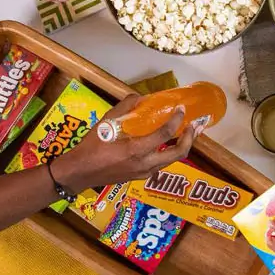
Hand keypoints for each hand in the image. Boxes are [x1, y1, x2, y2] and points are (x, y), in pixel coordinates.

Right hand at [53, 99, 194, 192]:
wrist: (79, 173)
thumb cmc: (91, 146)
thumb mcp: (106, 122)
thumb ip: (125, 108)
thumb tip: (140, 97)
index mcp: (136, 149)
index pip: (165, 134)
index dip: (177, 119)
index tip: (182, 108)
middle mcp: (145, 164)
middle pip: (178, 153)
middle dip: (190, 138)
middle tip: (195, 125)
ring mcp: (144, 173)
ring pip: (172, 161)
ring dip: (182, 146)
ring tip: (187, 133)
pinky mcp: (141, 177)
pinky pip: (161, 165)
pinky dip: (169, 154)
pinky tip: (167, 145)